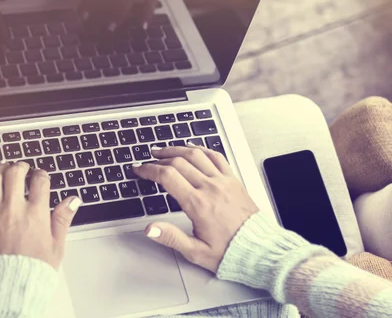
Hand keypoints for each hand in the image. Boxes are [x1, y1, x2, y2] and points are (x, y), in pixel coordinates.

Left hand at [0, 162, 81, 268]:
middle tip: (21, 167)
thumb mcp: (56, 246)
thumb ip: (63, 219)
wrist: (8, 289)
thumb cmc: (32, 271)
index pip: (40, 181)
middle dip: (19, 166)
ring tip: (0, 167)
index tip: (40, 175)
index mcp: (35, 213)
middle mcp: (13, 209)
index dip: (41, 174)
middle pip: (15, 173)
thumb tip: (73, 201)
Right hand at [133, 145, 258, 272]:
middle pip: (179, 162)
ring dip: (177, 149)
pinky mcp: (233, 180)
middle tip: (148, 160)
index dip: (149, 170)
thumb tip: (150, 229)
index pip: (167, 176)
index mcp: (198, 204)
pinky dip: (201, 149)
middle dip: (159, 159)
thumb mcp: (196, 251)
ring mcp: (223, 181)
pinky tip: (193, 149)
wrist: (259, 250)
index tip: (140, 169)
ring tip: (164, 151)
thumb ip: (170, 237)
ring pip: (196, 154)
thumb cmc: (229, 251)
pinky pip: (216, 156)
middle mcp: (210, 188)